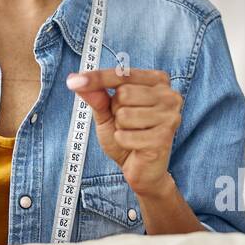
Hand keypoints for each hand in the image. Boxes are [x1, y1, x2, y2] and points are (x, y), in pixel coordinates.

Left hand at [66, 68, 182, 196]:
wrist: (142, 169)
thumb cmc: (127, 136)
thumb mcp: (107, 113)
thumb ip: (96, 96)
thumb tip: (76, 80)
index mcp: (158, 81)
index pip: (122, 75)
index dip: (97, 78)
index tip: (74, 81)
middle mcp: (169, 95)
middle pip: (123, 93)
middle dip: (116, 110)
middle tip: (127, 123)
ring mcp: (170, 116)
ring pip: (124, 114)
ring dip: (120, 128)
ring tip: (133, 133)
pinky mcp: (164, 138)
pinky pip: (125, 136)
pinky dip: (123, 142)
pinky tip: (135, 146)